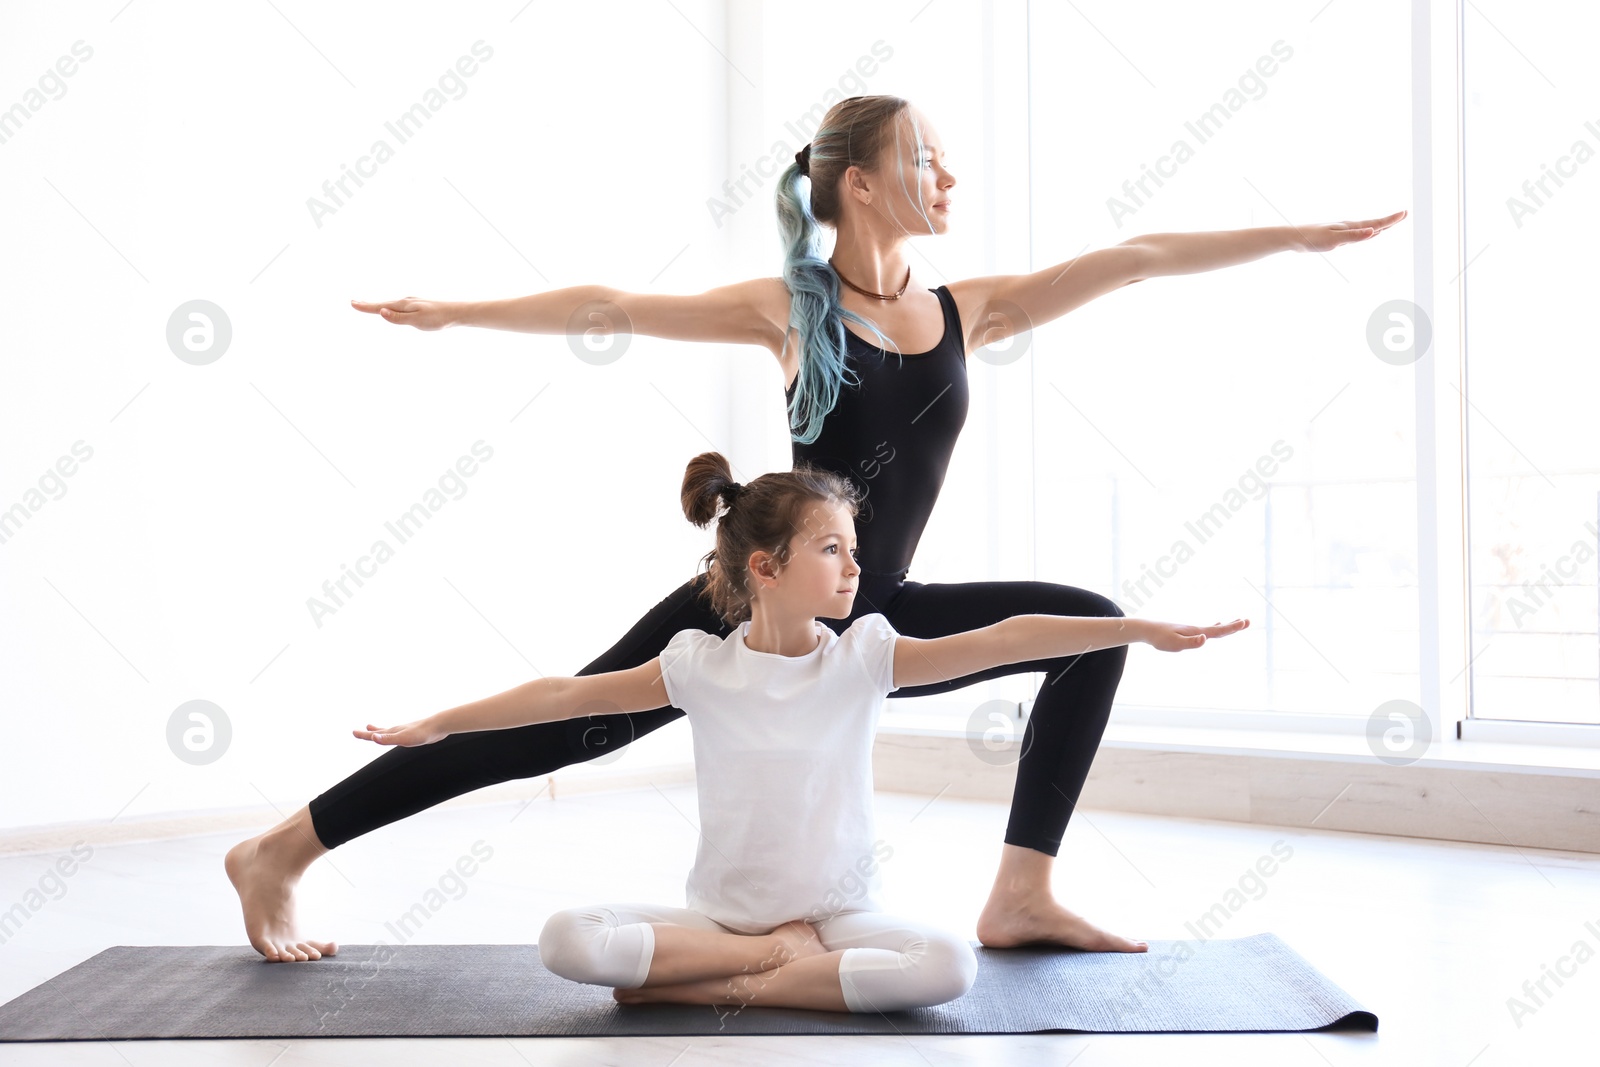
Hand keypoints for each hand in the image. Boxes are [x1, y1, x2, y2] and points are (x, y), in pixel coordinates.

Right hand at [351, 296, 455, 330]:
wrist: (456, 312)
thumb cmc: (437, 318)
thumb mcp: (417, 321)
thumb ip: (398, 318)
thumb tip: (381, 312)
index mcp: (403, 305)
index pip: (380, 306)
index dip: (365, 307)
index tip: (352, 304)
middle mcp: (405, 301)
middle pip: (382, 303)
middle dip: (368, 304)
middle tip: (354, 303)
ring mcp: (411, 302)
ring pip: (390, 304)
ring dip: (377, 305)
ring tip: (368, 306)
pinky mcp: (417, 305)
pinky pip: (398, 306)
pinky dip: (388, 306)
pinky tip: (391, 309)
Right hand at [352, 716, 448, 746]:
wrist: (439, 725)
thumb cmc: (422, 733)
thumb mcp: (403, 738)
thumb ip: (388, 738)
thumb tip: (372, 736)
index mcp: (393, 732)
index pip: (375, 735)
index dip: (364, 735)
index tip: (353, 732)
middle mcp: (398, 730)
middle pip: (380, 732)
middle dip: (369, 733)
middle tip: (360, 731)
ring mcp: (405, 730)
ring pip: (389, 731)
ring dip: (379, 731)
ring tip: (373, 729)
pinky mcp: (413, 733)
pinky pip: (398, 734)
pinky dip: (392, 734)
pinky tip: (397, 735)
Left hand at [1139, 617, 1249, 651]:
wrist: (1147, 629)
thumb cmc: (1160, 638)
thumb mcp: (1175, 644)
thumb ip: (1191, 642)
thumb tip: (1205, 638)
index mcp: (1196, 632)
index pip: (1217, 630)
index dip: (1232, 627)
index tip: (1245, 622)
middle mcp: (1196, 629)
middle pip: (1218, 628)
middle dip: (1233, 626)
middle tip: (1248, 621)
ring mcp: (1192, 629)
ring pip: (1213, 628)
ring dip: (1226, 625)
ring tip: (1237, 622)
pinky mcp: (1187, 631)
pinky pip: (1205, 629)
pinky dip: (1214, 627)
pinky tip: (1215, 624)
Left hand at [1291, 210, 1406, 252]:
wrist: (1295, 238)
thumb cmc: (1312, 239)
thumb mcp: (1334, 240)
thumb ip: (1354, 236)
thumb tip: (1373, 232)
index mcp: (1351, 227)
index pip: (1375, 223)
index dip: (1391, 220)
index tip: (1404, 213)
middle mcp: (1349, 227)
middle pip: (1374, 224)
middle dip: (1390, 221)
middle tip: (1404, 214)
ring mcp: (1343, 231)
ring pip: (1367, 228)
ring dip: (1381, 226)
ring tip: (1391, 223)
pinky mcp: (1336, 236)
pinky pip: (1358, 233)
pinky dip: (1368, 233)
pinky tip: (1368, 234)